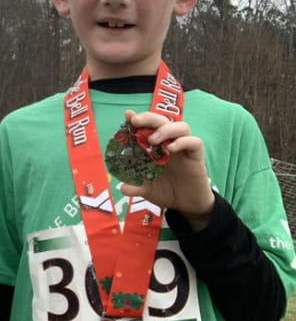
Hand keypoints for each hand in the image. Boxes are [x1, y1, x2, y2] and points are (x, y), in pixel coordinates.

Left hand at [119, 110, 214, 229]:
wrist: (186, 205)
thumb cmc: (166, 191)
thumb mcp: (147, 190)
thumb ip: (136, 187)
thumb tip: (123, 188)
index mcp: (155, 147)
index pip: (148, 127)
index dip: (139, 119)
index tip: (128, 115)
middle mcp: (169, 143)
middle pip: (163, 121)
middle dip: (149, 118)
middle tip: (136, 121)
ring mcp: (184, 148)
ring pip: (181, 127)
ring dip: (166, 129)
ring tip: (153, 140)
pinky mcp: (196, 156)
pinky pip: (195, 142)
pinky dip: (183, 142)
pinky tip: (171, 149)